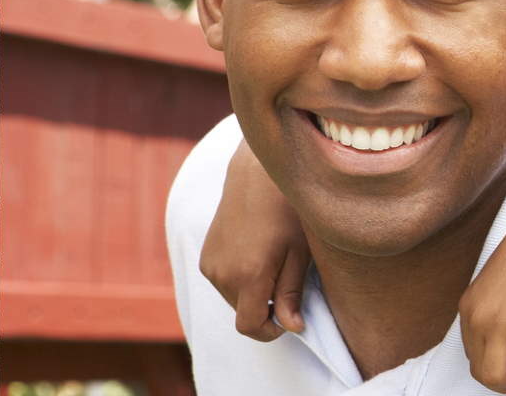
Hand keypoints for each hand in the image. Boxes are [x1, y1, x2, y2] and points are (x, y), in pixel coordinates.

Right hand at [199, 140, 309, 340]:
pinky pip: (223, 282)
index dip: (270, 331)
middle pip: (242, 313)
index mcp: (248, 275)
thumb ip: (291, 293)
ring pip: (232, 299)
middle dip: (265, 309)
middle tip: (288, 281)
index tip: (288, 320)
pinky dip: (240, 279)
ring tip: (275, 263)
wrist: (257, 174)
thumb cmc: (289, 210)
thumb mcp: (300, 253)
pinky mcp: (204, 255)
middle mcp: (222, 274)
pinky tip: (259, 254)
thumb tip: (292, 327)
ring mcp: (209, 264)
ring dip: (253, 293)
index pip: (249, 326)